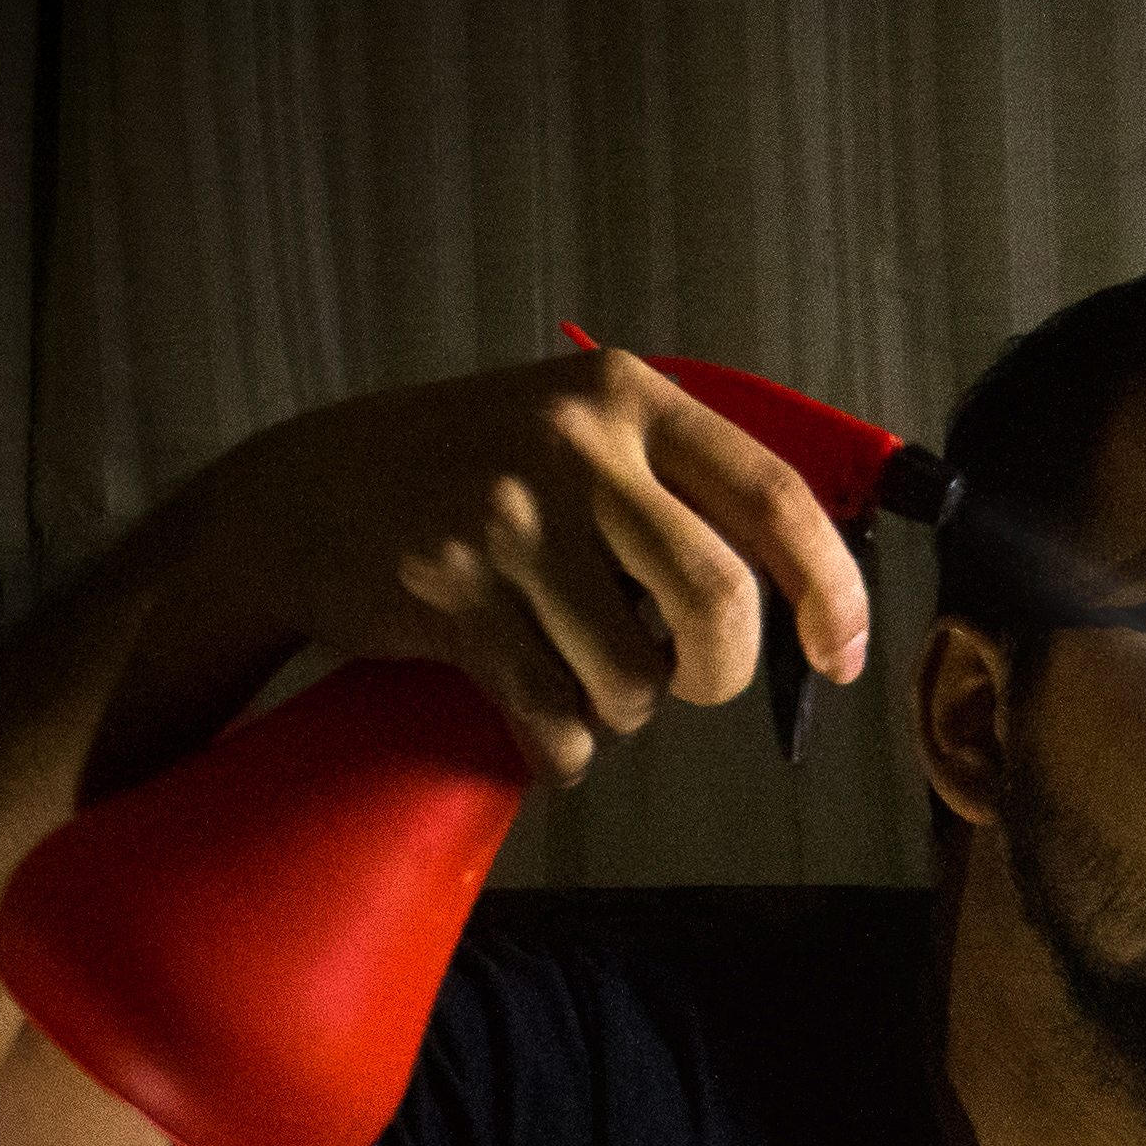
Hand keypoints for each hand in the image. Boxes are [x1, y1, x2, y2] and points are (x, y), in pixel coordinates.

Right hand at [134, 348, 866, 785]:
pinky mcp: (448, 597)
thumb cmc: (472, 474)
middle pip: (717, 601)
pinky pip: (552, 717)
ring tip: (573, 665)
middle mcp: (570, 446)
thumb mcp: (579, 432)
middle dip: (719, 673)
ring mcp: (503, 519)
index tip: (844, 654)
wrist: (301, 495)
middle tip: (693, 680)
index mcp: (628, 399)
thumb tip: (810, 598)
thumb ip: (684, 488)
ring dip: (617, 706)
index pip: (775, 498)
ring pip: (630, 677)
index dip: (832, 591)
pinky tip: (531, 707)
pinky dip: (560, 746)